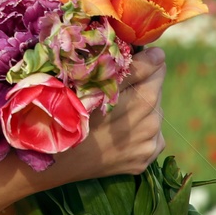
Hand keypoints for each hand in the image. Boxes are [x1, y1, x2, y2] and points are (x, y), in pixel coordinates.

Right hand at [40, 47, 166, 187]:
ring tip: (111, 115)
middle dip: (139, 86)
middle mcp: (152, 123)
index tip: (124, 66)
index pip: (157, 66)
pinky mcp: (144, 160)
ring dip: (139, 109)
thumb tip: (160, 53)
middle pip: (154, 90)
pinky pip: (150, 137)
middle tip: (112, 92)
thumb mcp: (96, 83)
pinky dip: (139, 132)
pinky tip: (117, 134)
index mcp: (144, 99)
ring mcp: (149, 144)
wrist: (56, 159)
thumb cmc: (70, 112)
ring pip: (152, 113)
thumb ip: (132, 67)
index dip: (141, 61)